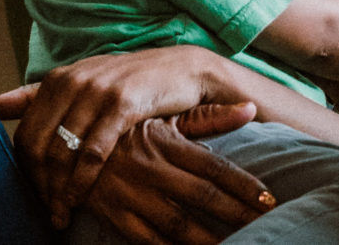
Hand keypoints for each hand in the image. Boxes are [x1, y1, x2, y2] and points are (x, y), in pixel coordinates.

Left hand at [0, 46, 216, 229]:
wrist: (186, 70)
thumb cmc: (135, 81)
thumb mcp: (86, 79)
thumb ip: (39, 94)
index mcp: (59, 78)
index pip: (26, 133)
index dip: (25, 171)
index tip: (36, 195)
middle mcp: (73, 81)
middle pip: (38, 146)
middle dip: (40, 185)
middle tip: (49, 211)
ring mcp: (98, 91)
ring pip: (62, 152)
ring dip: (60, 190)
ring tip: (63, 213)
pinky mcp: (123, 104)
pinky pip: (93, 152)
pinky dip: (84, 181)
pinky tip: (83, 199)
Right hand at [84, 104, 274, 243]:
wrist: (68, 140)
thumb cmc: (129, 127)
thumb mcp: (166, 118)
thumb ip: (209, 117)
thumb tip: (250, 108)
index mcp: (167, 142)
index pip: (214, 167)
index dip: (243, 185)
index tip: (269, 199)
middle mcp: (151, 169)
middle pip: (202, 197)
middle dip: (236, 214)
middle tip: (265, 223)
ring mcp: (131, 195)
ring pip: (177, 224)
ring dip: (208, 239)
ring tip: (238, 244)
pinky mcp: (113, 215)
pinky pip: (146, 240)